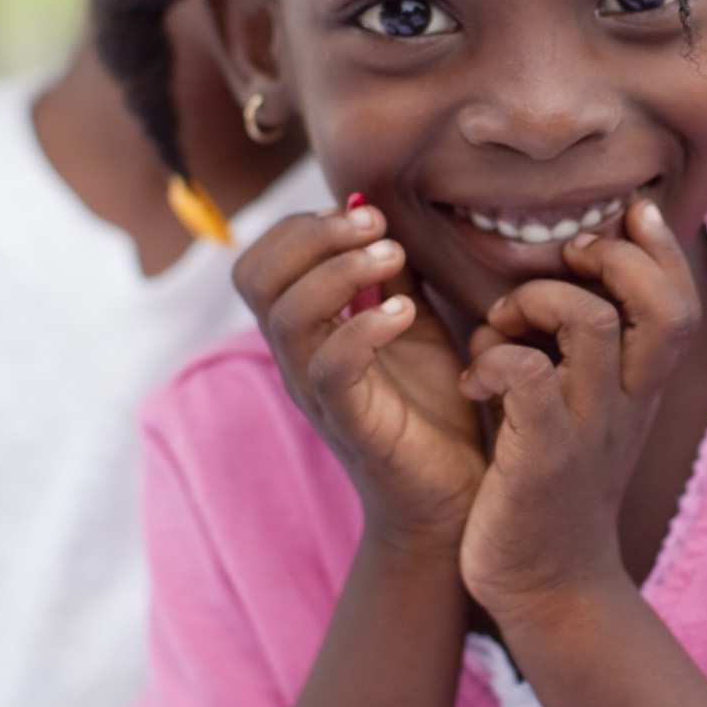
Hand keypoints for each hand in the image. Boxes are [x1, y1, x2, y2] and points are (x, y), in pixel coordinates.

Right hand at [235, 201, 481, 552]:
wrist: (451, 498)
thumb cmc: (431, 409)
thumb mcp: (411, 323)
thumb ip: (389, 274)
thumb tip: (374, 209)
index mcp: (305, 331)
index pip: (262, 260)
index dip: (302, 224)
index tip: (366, 214)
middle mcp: (297, 359)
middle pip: (255, 277)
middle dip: (311, 234)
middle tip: (374, 225)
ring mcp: (317, 392)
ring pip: (287, 316)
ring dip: (339, 271)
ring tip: (392, 256)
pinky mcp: (350, 423)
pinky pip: (331, 366)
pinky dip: (364, 327)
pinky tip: (403, 313)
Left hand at [455, 200, 698, 614]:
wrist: (550, 590)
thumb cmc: (547, 490)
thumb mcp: (579, 414)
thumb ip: (576, 355)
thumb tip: (550, 283)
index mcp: (638, 389)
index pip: (679, 301)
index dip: (661, 248)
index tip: (630, 215)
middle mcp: (627, 404)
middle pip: (663, 306)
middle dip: (614, 259)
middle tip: (565, 261)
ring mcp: (589, 430)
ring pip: (589, 323)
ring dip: (536, 301)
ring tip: (500, 327)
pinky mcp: (544, 458)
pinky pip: (529, 376)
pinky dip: (496, 359)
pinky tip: (474, 381)